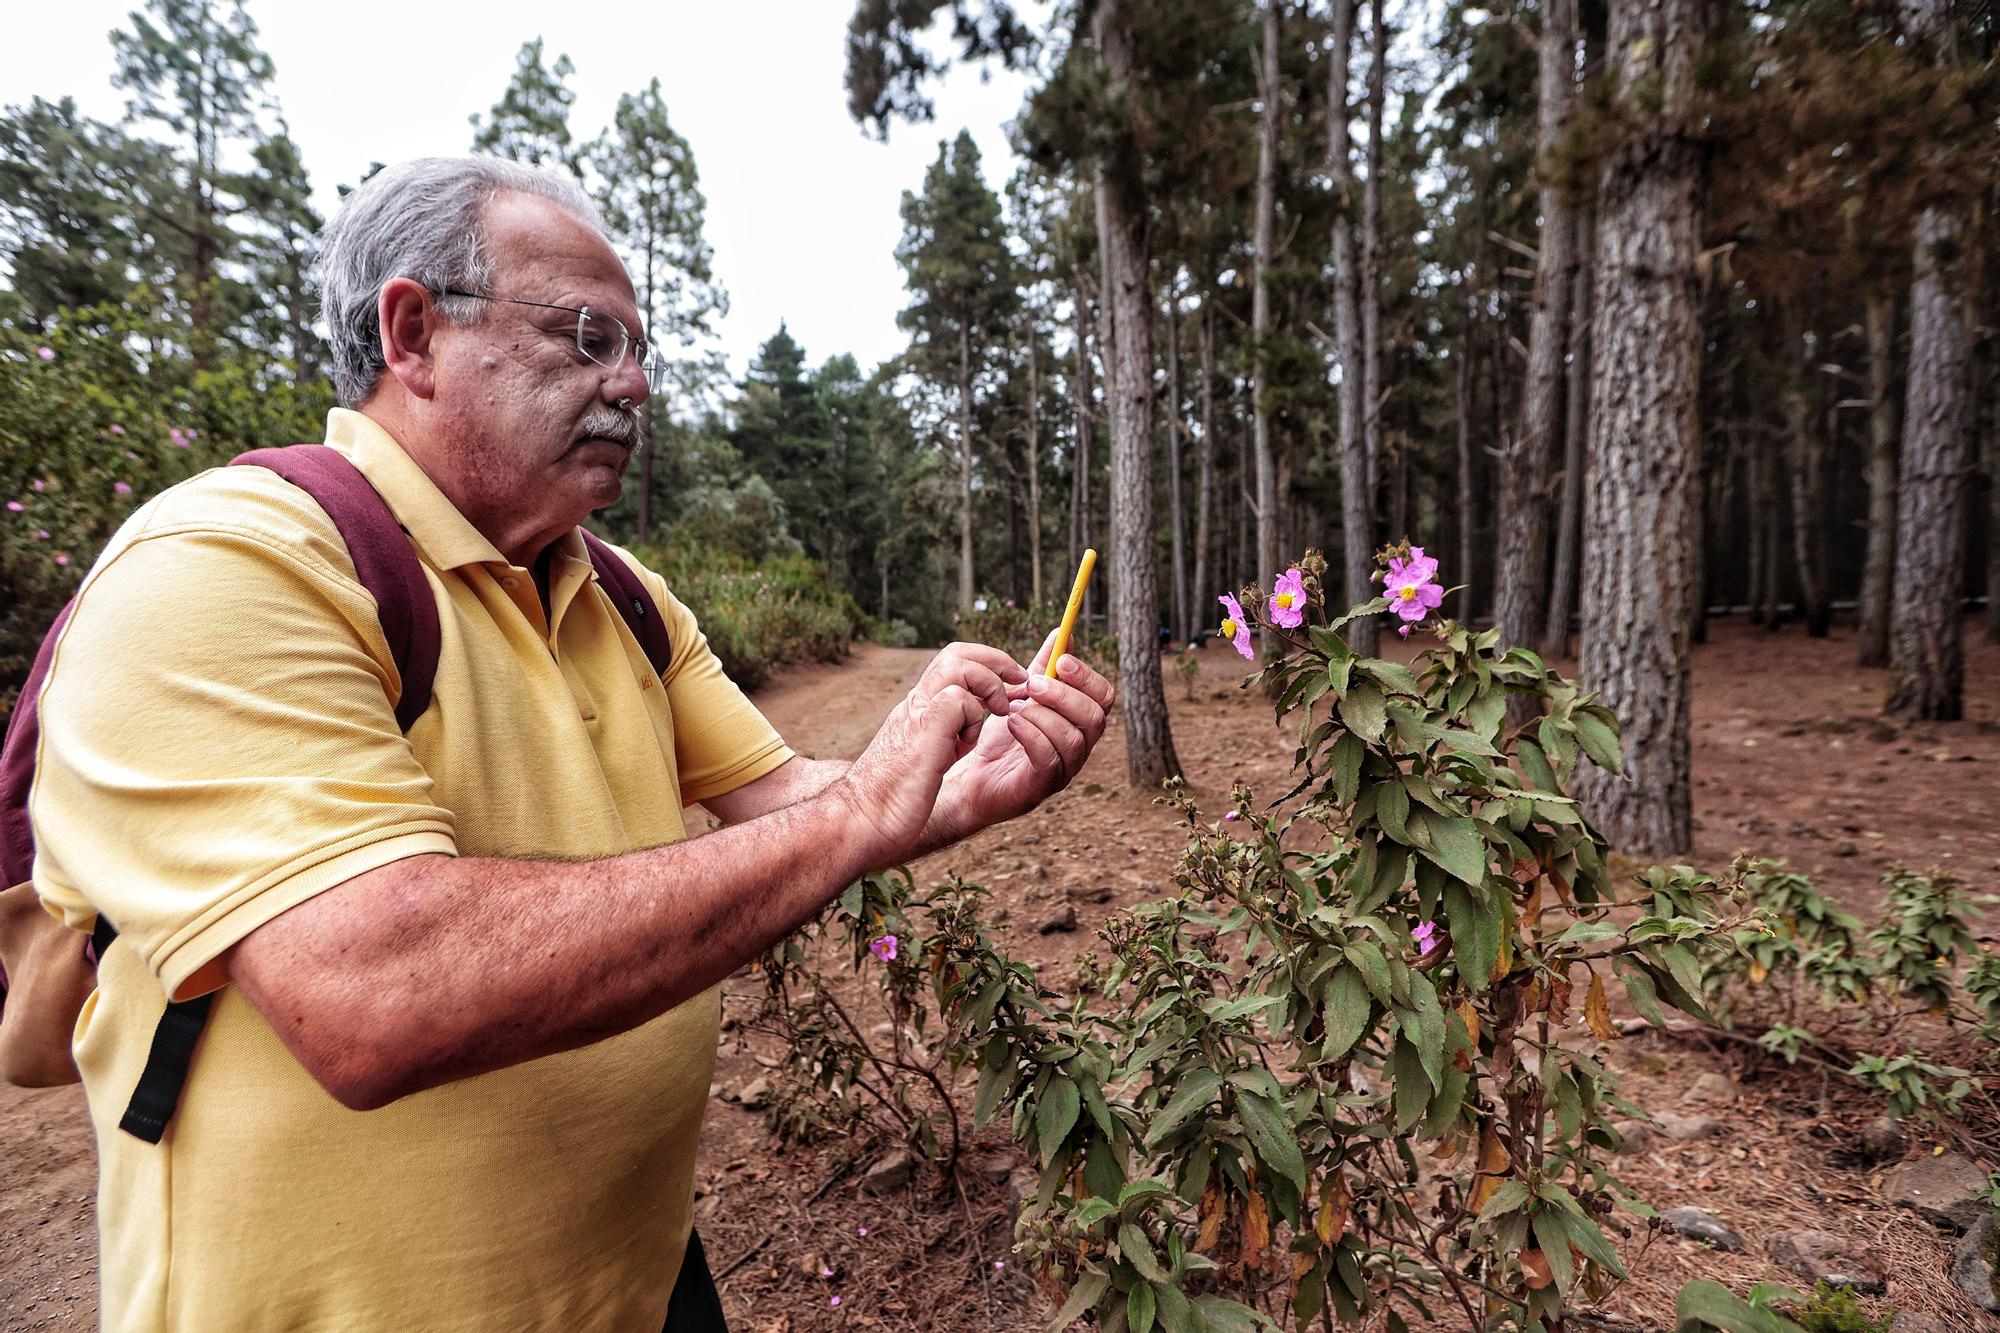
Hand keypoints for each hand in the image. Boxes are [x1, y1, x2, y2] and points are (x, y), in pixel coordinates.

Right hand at [831, 643, 1027, 867]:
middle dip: (996, 662)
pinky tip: (967, 745)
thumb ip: (943, 736)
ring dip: (988, 684)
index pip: (952, 662)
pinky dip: (975, 716)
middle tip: (1017, 684)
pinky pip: (960, 699)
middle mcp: (917, 702)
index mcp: (919, 708)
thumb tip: (962, 732)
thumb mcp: (925, 755)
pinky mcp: (925, 728)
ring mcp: (918, 712)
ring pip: (959, 663)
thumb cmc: (893, 797)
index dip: (985, 665)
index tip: (1008, 687)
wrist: (862, 818)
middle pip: (957, 652)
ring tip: (999, 712)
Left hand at [929, 630, 1114, 844]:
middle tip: (1034, 684)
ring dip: (1044, 716)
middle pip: (1095, 718)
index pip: (1104, 697)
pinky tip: (1012, 723)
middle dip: (1065, 696)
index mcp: (1080, 722)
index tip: (1061, 661)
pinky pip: (1049, 759)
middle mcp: (1079, 746)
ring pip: (1074, 739)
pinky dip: (1032, 736)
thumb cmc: (1001, 736)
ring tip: (1015, 706)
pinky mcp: (1041, 786)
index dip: (1087, 676)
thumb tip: (1062, 634)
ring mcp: (1064, 769)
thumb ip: (1044, 666)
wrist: (971, 775)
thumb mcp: (1023, 694)